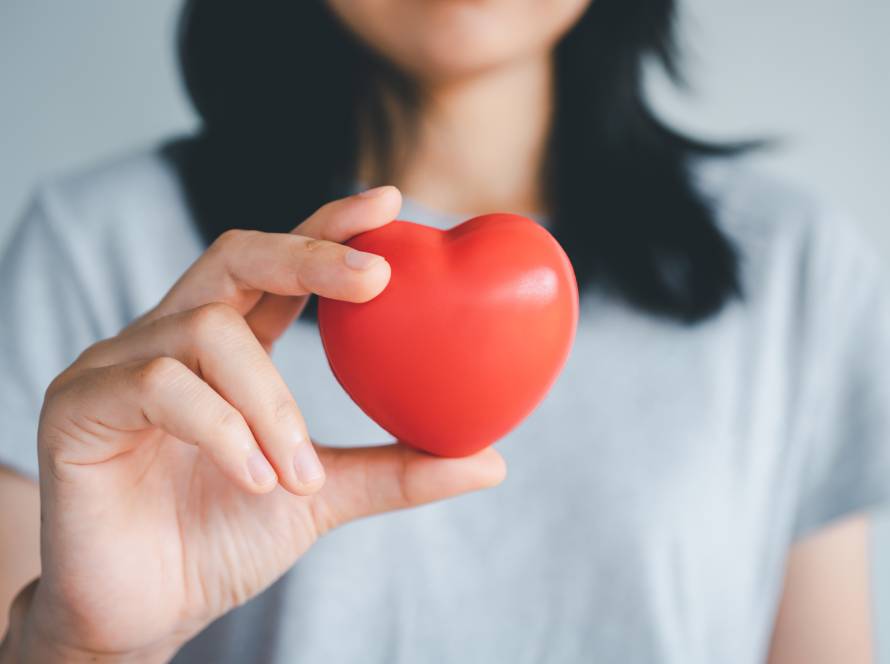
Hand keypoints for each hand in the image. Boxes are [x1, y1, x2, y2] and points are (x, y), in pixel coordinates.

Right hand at [18, 186, 505, 661]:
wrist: (144, 613)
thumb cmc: (223, 542)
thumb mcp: (323, 496)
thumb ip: (396, 470)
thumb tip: (492, 459)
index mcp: (225, 348)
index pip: (275, 266)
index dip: (327, 229)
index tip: (389, 204)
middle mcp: (168, 339)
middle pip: (235, 254)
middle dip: (308, 255)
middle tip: (378, 278)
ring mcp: (117, 365)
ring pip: (209, 330)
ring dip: (272, 404)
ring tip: (297, 472)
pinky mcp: (78, 405)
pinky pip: (160, 383)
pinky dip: (224, 429)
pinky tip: (255, 480)